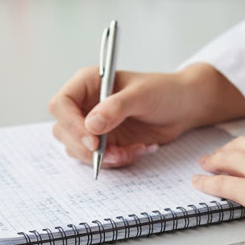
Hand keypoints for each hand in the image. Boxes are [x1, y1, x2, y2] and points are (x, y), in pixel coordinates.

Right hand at [48, 67, 195, 168]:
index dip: (71, 124)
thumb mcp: (142, 95)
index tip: (93, 140)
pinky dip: (117, 160)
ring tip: (132, 151)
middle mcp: (85, 104)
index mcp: (88, 83)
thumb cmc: (164, 91)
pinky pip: (98, 159)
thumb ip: (116, 108)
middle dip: (87, 148)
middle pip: (64, 131)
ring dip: (104, 158)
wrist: (183, 107)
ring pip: (78, 149)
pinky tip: (139, 150)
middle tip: (114, 154)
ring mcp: (93, 125)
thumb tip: (91, 125)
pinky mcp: (105, 142)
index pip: (61, 103)